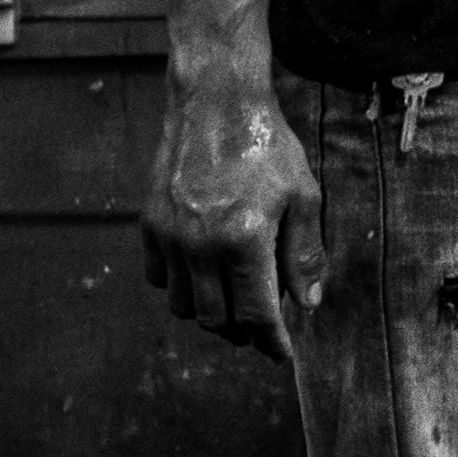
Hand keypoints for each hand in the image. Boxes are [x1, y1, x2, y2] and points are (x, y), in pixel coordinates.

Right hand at [140, 68, 321, 361]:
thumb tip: (307, 303)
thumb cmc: (267, 145)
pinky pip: (157, 278)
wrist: (215, 102)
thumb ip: (304, 253)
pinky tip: (199, 276)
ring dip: (208, 314)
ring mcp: (170, 237)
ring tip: (229, 304)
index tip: (282, 353)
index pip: (256, 313)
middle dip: (242, 332)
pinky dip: (178, 288)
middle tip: (260, 328)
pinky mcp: (150, 225)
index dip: (271, 341)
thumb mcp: (302, 195)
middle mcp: (201, 245)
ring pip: (182, 305)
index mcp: (244, 239)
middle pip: (216, 318)